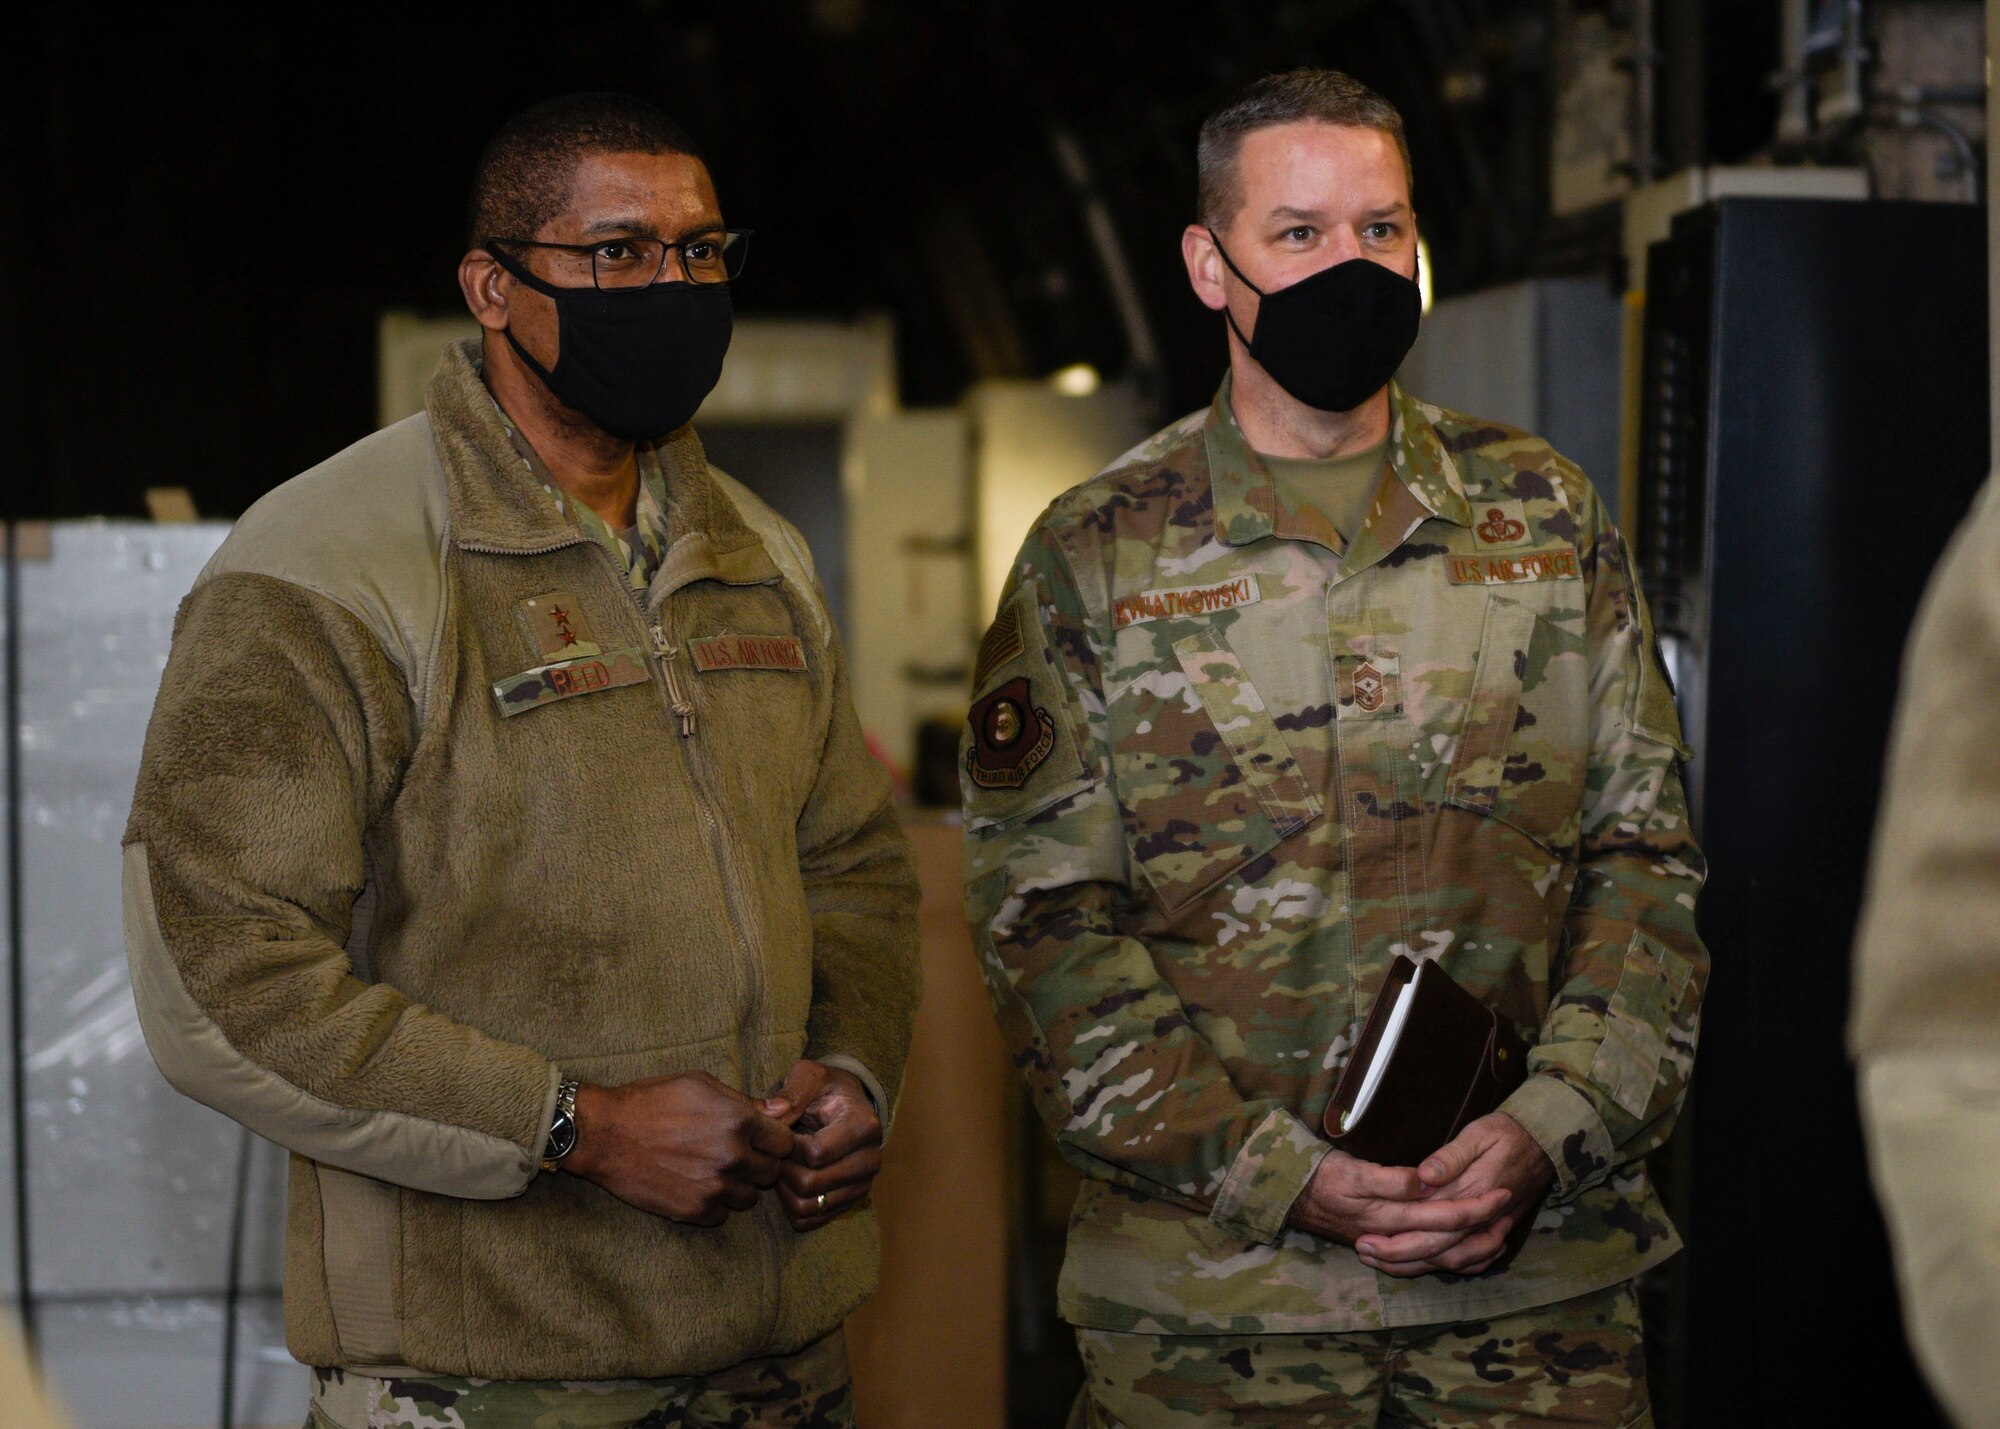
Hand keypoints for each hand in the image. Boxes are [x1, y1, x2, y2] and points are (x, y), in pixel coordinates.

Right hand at [565, 1072, 794, 1226]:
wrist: (605, 1133)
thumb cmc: (652, 1101)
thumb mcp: (700, 1084)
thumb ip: (744, 1101)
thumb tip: (782, 1111)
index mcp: (740, 1121)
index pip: (785, 1143)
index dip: (775, 1142)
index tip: (762, 1142)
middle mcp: (733, 1156)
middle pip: (771, 1173)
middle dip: (758, 1164)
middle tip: (735, 1156)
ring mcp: (715, 1186)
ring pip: (749, 1198)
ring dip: (737, 1187)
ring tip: (711, 1171)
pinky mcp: (694, 1210)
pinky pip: (722, 1215)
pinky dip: (713, 1204)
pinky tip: (695, 1186)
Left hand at [760, 1060, 883, 1232]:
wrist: (847, 1107)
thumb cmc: (826, 1090)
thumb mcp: (810, 1077)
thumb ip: (792, 1092)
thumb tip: (771, 1113)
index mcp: (864, 1127)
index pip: (815, 1154)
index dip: (787, 1147)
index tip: (780, 1133)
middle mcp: (870, 1160)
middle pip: (810, 1184)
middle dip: (783, 1169)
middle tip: (776, 1152)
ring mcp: (862, 1185)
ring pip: (808, 1207)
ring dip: (784, 1189)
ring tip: (783, 1165)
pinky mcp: (849, 1202)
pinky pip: (809, 1220)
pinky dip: (790, 1205)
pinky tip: (790, 1180)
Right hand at [1288, 1148, 1510, 1275]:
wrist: (1291, 1195)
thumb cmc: (1322, 1176)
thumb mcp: (1352, 1169)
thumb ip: (1389, 1179)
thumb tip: (1424, 1181)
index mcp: (1390, 1217)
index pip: (1443, 1217)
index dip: (1476, 1206)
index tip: (1502, 1192)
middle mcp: (1395, 1238)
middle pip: (1449, 1243)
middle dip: (1484, 1228)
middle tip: (1510, 1208)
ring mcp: (1391, 1246)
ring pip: (1441, 1259)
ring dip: (1474, 1248)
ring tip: (1500, 1231)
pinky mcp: (1387, 1246)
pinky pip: (1427, 1263)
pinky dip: (1452, 1260)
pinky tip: (1468, 1252)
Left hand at [1352, 1112, 1554, 1276]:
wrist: (1546, 1143)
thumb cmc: (1506, 1133)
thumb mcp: (1478, 1133)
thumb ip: (1450, 1157)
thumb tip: (1421, 1178)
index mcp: (1472, 1192)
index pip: (1428, 1222)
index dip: (1395, 1233)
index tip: (1364, 1234)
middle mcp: (1480, 1218)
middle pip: (1436, 1248)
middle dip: (1398, 1256)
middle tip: (1364, 1251)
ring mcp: (1490, 1229)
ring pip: (1452, 1260)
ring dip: (1417, 1265)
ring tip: (1383, 1262)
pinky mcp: (1496, 1231)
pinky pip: (1474, 1261)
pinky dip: (1449, 1269)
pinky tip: (1424, 1267)